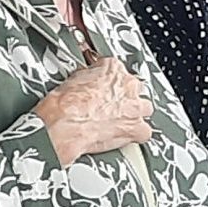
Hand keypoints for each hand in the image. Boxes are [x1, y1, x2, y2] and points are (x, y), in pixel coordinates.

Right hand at [33, 57, 153, 165]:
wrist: (63, 126)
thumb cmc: (63, 105)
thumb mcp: (72, 80)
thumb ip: (88, 77)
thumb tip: (87, 81)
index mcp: (113, 69)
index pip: (118, 70)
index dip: (110, 83)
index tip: (104, 89)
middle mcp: (128, 85)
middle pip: (135, 89)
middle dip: (124, 98)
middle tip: (110, 107)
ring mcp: (135, 107)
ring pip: (144, 109)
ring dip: (133, 115)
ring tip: (117, 122)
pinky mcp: (136, 128)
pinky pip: (143, 132)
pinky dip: (134, 135)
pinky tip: (123, 137)